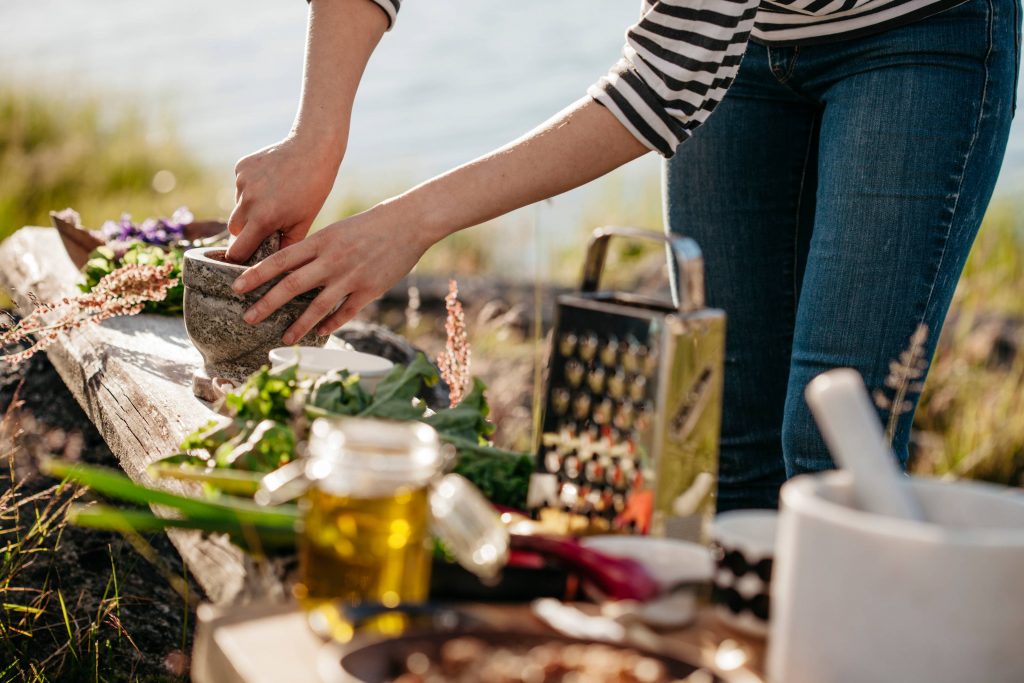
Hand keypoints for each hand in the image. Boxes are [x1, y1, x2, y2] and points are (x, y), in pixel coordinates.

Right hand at [226, 134, 342, 262]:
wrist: (313, 150)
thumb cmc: (313, 190)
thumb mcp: (303, 223)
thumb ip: (285, 247)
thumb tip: (271, 266)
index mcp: (263, 219)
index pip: (237, 251)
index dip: (240, 259)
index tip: (244, 262)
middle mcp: (248, 201)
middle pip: (234, 229)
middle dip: (246, 233)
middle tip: (266, 228)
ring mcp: (242, 181)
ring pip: (238, 205)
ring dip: (250, 208)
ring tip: (275, 199)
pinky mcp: (241, 166)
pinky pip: (241, 186)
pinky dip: (251, 189)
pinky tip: (271, 182)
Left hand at [231, 203, 430, 343]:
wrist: (408, 223)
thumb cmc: (370, 226)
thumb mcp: (336, 231)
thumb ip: (315, 250)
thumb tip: (291, 269)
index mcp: (321, 241)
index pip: (280, 259)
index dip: (256, 274)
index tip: (236, 287)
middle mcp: (332, 260)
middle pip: (292, 285)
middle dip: (267, 304)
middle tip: (248, 318)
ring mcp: (350, 276)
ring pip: (317, 305)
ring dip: (298, 325)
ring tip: (284, 338)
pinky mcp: (370, 290)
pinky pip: (345, 312)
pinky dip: (330, 324)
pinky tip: (319, 333)